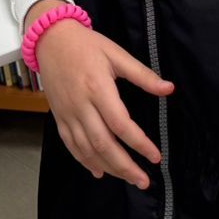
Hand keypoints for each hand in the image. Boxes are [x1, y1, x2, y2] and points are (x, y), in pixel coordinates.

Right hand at [25, 0, 172, 189]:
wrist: (50, 38)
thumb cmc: (86, 45)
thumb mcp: (116, 54)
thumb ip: (142, 75)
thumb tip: (169, 89)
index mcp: (98, 88)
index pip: (121, 125)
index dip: (139, 144)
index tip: (156, 156)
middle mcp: (81, 105)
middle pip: (103, 143)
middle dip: (125, 166)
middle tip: (143, 181)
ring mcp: (67, 113)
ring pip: (86, 148)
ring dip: (108, 167)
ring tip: (127, 179)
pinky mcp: (58, 116)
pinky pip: (70, 144)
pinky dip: (84, 160)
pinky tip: (98, 171)